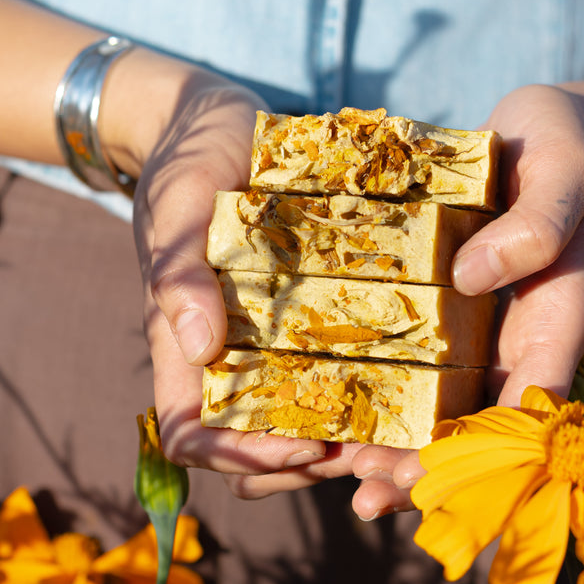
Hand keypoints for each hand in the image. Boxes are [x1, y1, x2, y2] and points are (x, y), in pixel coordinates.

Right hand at [123, 63, 358, 496]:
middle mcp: (226, 354)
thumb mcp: (179, 204)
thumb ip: (178, 271)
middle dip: (304, 461)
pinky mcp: (302, 312)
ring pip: (294, 416)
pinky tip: (405, 381)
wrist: (213, 122)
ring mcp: (264, 337)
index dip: (238, 456)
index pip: (192, 434)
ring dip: (339, 437)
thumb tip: (195, 346)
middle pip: (250, 444)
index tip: (303, 441)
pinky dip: (359, 388)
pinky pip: (328, 366)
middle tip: (368, 450)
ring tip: (394, 432)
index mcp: (183, 344)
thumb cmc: (185, 163)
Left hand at [350, 83, 583, 517]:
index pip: (527, 407)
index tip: (429, 478)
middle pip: (474, 425)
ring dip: (390, 443)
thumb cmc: (565, 152)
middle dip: (423, 466)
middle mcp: (513, 343)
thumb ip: (536, 225)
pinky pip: (410, 361)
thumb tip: (471, 276)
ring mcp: (475, 332)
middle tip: (366, 497)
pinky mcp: (441, 310)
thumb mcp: (564, 174)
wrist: (541, 134)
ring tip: (332, 470)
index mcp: (555, 325)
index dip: (482, 451)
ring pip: (436, 406)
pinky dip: (375, 390)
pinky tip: (327, 410)